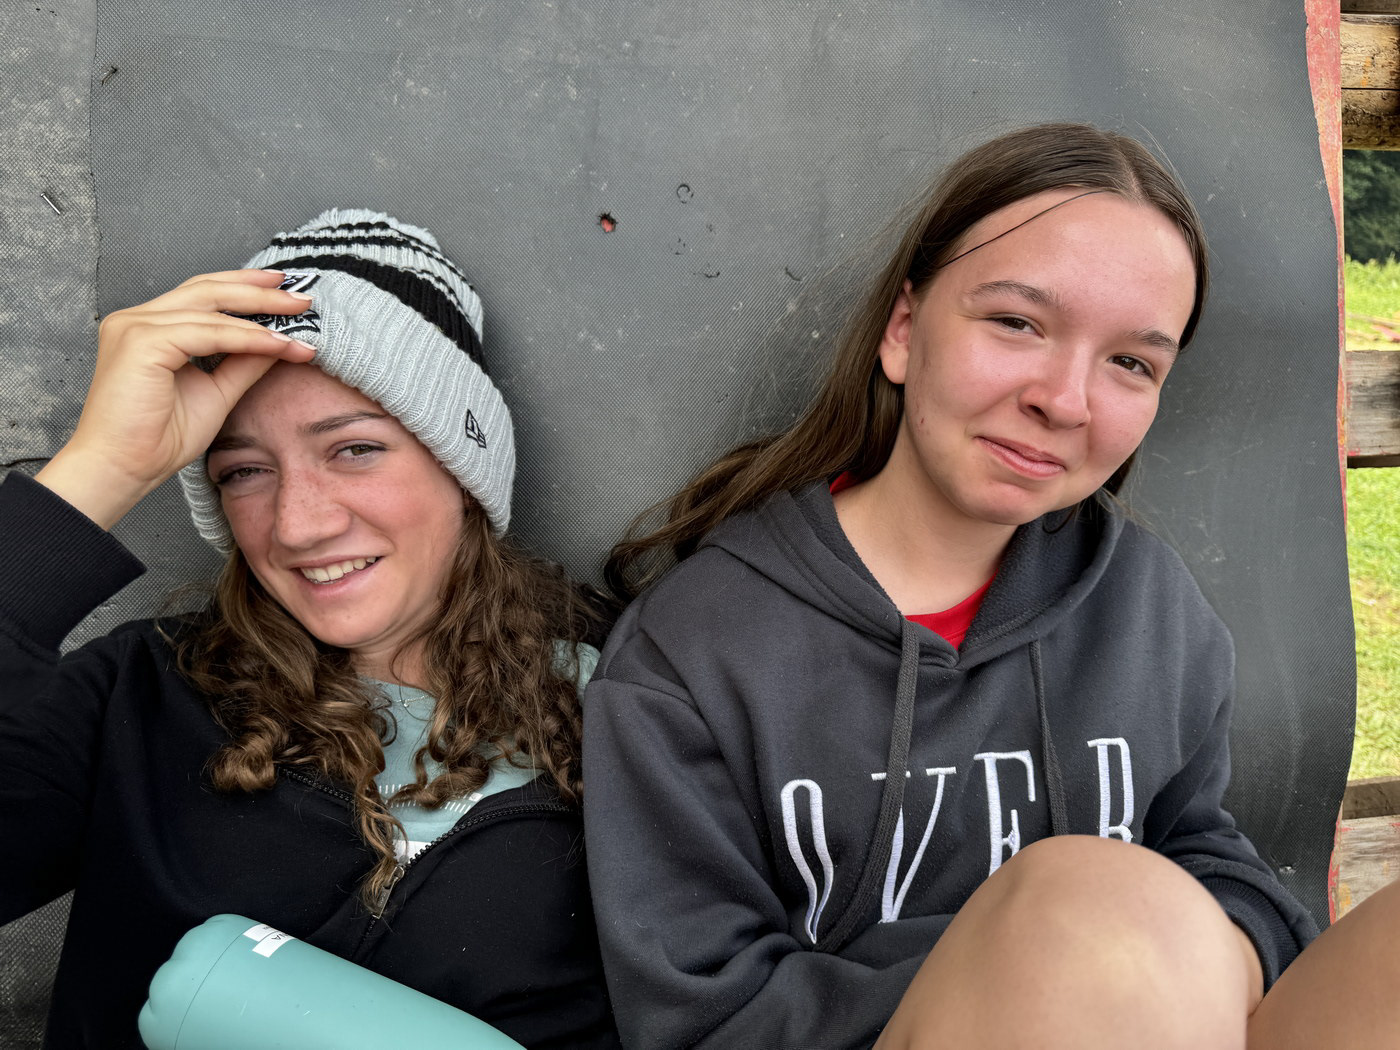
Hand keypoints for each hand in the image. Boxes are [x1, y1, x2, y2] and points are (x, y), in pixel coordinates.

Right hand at [35, 270, 316, 527]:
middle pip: (207, 289)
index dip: (247, 290)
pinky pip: (207, 333)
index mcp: (149, 328)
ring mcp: (135, 327)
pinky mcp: (141, 342)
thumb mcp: (217, 393)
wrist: (122, 469)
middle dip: (260, 290)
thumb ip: (244, 363)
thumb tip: (282, 341)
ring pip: (211, 307)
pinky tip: (277, 344)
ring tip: (302, 318)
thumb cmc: (158, 439)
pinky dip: (247, 338)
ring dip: (262, 313)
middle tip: (304, 295)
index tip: (289, 294)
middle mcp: (137, 319)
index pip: (203, 295)